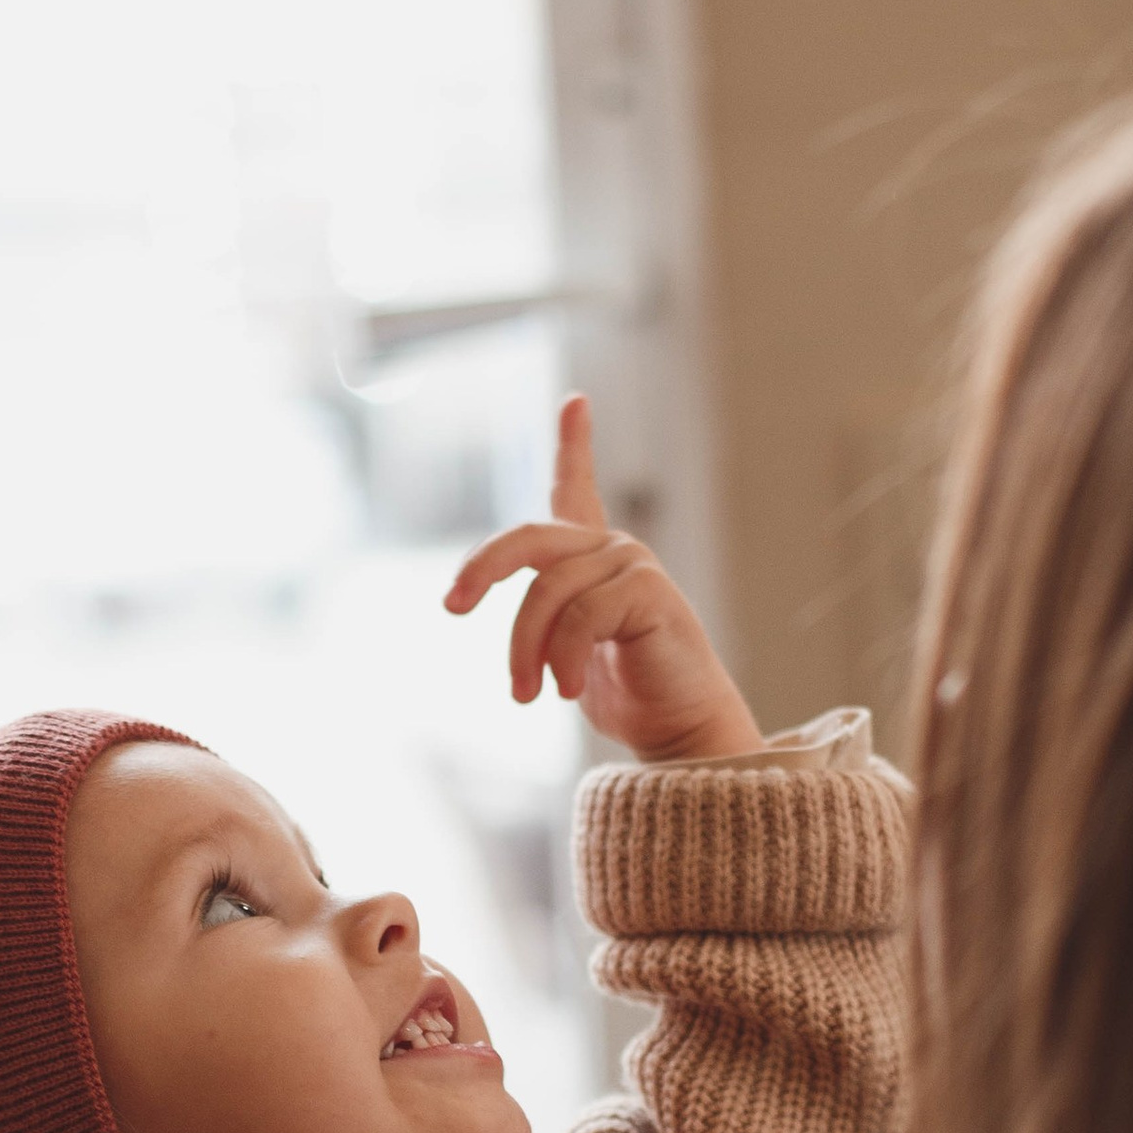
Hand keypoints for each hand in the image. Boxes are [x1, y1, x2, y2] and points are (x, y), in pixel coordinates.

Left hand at [445, 394, 762, 759]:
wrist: (679, 729)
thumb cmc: (623, 692)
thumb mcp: (565, 650)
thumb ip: (541, 615)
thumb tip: (471, 594)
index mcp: (591, 559)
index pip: (579, 489)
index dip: (575, 444)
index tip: (575, 402)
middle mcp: (612, 549)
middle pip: (527, 539)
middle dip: (482, 569)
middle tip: (453, 606)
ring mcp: (632, 564)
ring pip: (546, 592)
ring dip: (525, 651)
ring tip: (527, 695)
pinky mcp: (647, 590)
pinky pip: (579, 617)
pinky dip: (562, 659)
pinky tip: (569, 691)